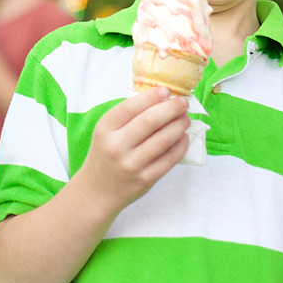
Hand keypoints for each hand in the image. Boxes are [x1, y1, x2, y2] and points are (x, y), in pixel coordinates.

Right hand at [76, 88, 189, 214]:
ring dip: (179, 125)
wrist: (97, 191)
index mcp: (104, 130)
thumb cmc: (105, 156)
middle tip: (183, 103)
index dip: (151, 96)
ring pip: (163, 140)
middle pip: (150, 121)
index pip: (130, 107)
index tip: (166, 91)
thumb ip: (127, 116)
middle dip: (172, 108)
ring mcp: (131, 165)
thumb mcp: (106, 132)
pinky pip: (169, 159)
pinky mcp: (145, 180)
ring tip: (185, 119)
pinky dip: (180, 145)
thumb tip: (160, 98)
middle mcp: (116, 146)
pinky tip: (184, 137)